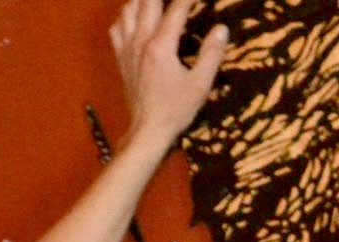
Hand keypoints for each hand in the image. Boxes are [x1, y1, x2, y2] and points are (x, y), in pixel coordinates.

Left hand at [112, 0, 226, 154]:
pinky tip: (135, 18)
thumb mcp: (200, 85)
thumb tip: (221, 28)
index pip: (176, 9)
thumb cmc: (175, 110)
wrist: (147, 131)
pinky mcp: (120, 58)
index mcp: (161, 46)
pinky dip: (125, 17)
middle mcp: (140, 42)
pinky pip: (116, 28)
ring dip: (142, 0)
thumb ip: (212, 54)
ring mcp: (127, 49)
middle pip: (147, 1)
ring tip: (156, 2)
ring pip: (128, 10)